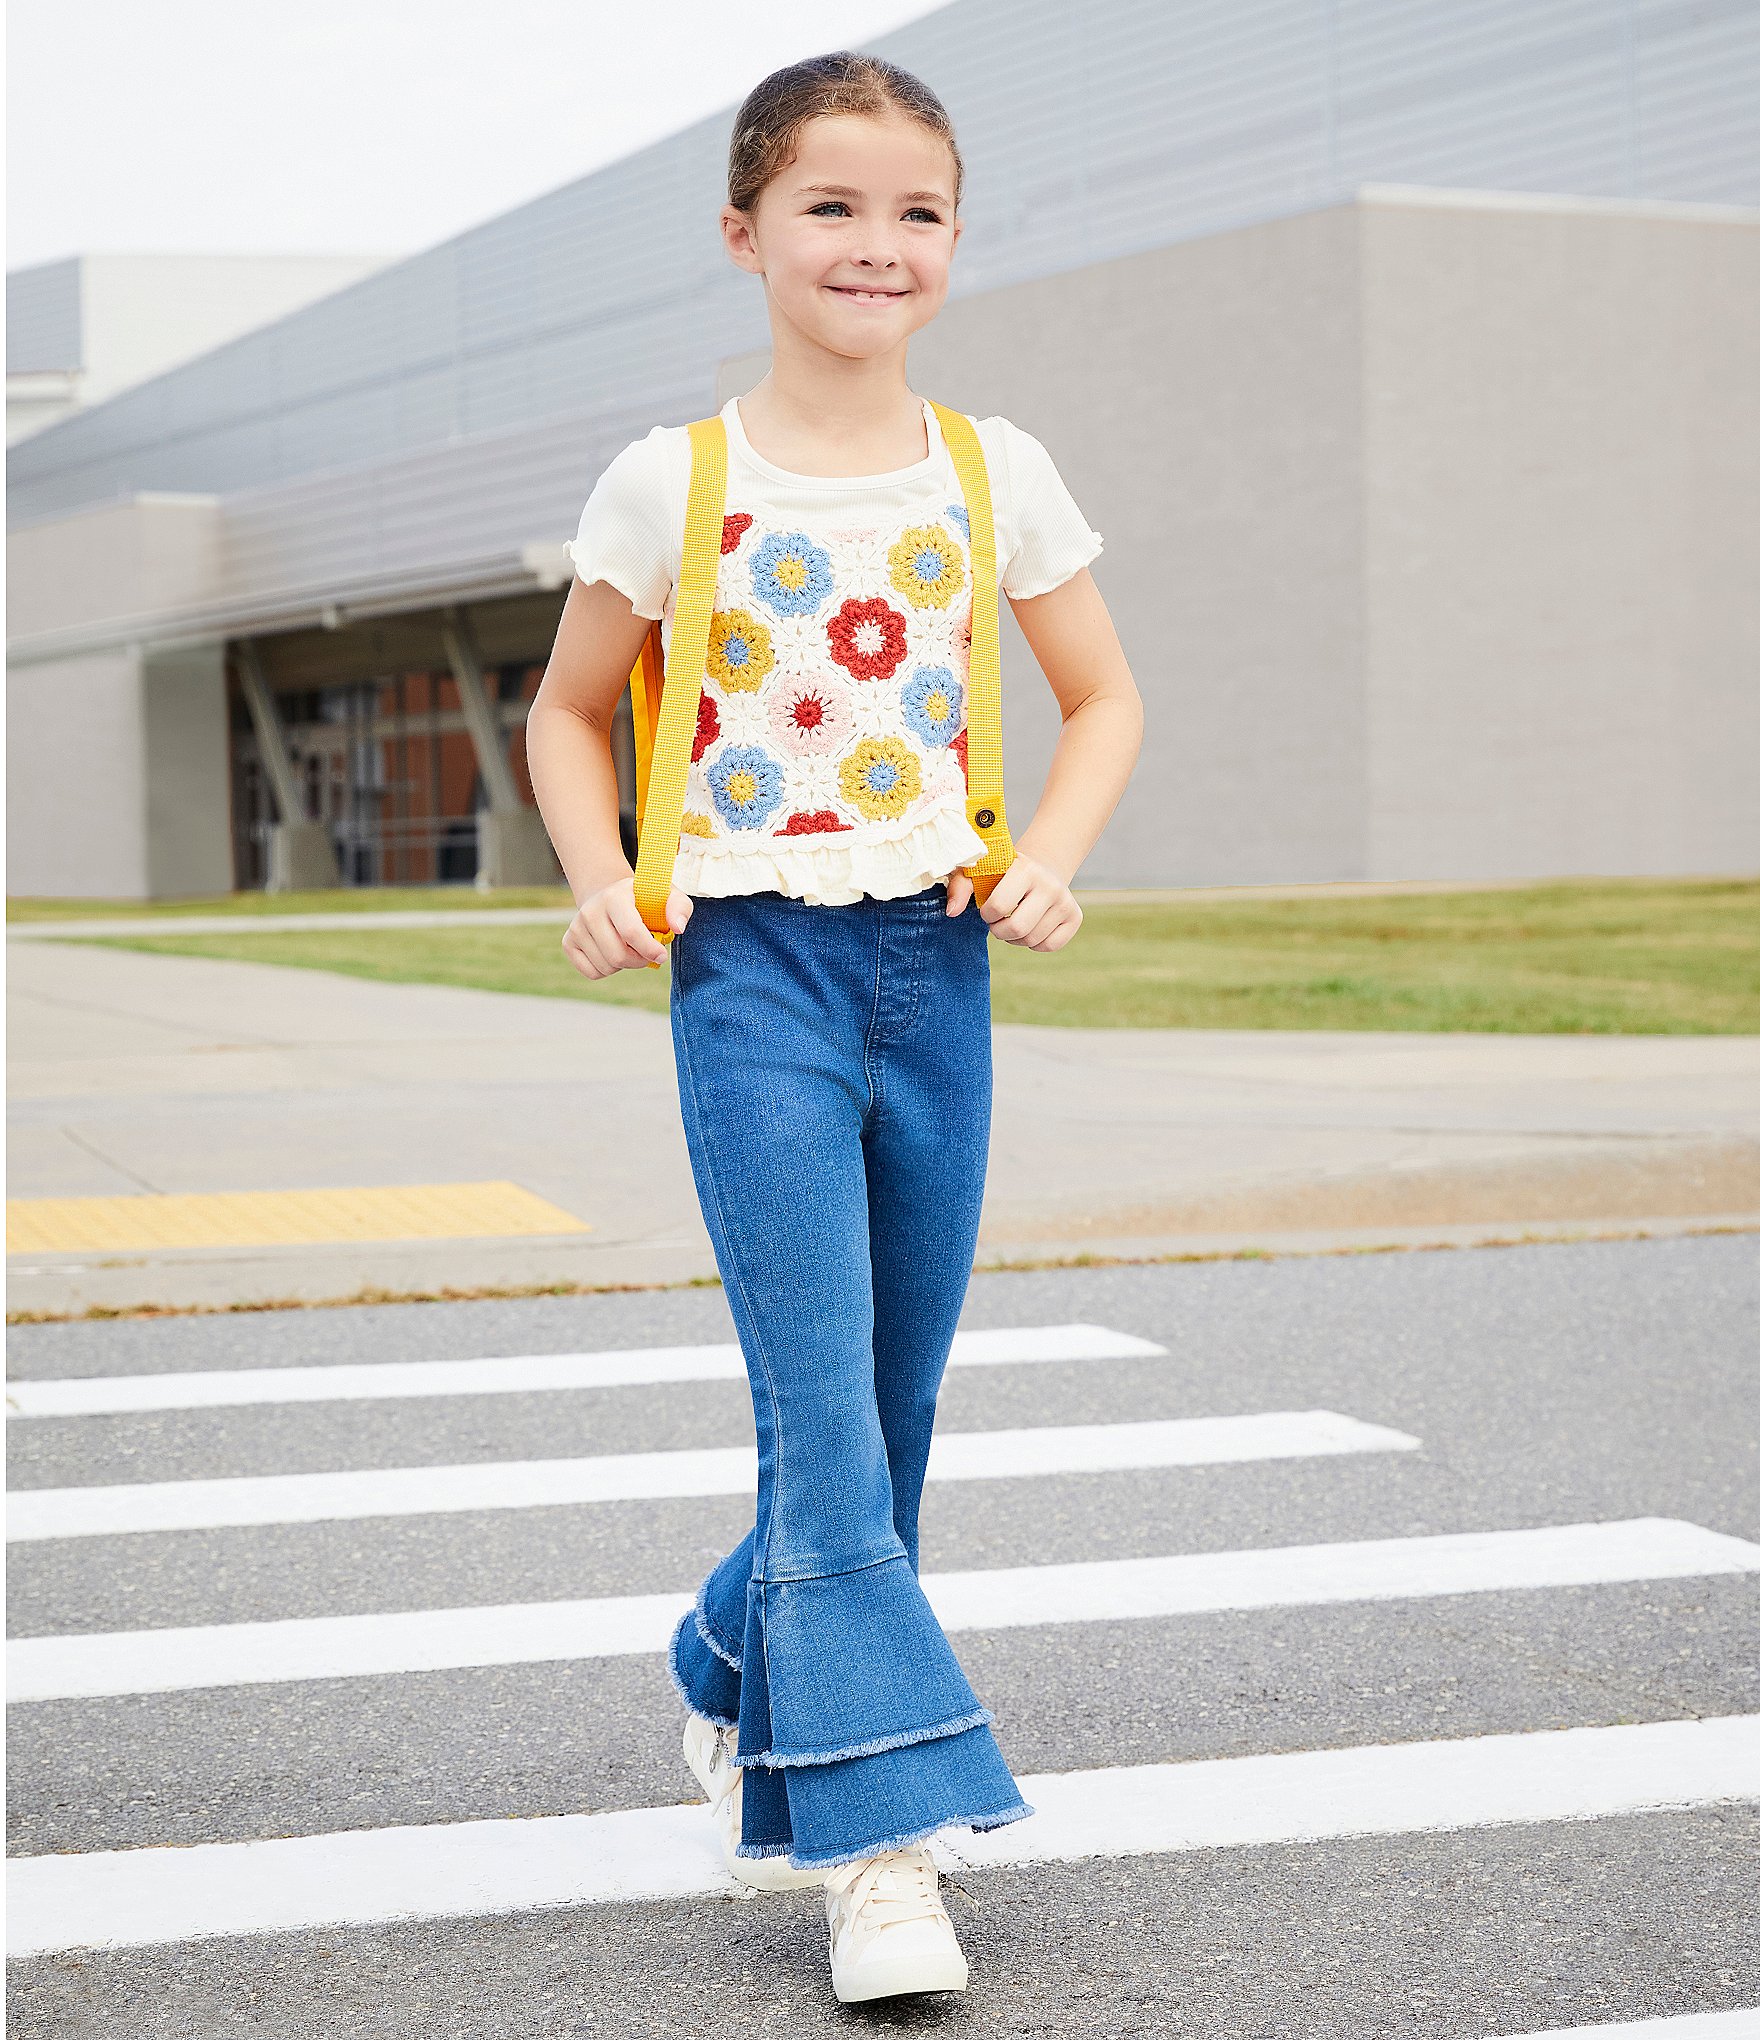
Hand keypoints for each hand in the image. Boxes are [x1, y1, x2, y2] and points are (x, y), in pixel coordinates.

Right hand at [562, 873, 691, 977]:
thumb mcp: (667, 895)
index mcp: (614, 897)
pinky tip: (613, 952)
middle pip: (618, 956)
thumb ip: (680, 907)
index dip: (649, 950)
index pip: (630, 932)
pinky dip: (608, 970)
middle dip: (640, 961)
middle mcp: (590, 911)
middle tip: (648, 952)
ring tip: (629, 947)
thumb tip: (677, 928)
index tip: (661, 954)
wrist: (612, 896)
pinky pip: (592, 972)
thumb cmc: (645, 900)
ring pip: (607, 966)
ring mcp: (576, 928)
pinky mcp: (568, 943)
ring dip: (625, 965)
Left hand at [946, 852, 1081, 950]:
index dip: (987, 914)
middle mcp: (1050, 885)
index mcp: (1026, 869)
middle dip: (1000, 931)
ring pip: (1032, 939)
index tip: (987, 908)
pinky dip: (1034, 944)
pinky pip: (1049, 946)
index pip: (999, 906)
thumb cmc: (1002, 873)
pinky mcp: (1075, 917)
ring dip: (1015, 938)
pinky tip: (1031, 927)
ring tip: (1013, 921)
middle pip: (1018, 928)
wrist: (1040, 867)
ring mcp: (1065, 902)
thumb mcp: (980, 871)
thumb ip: (960, 887)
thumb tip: (952, 912)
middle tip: (997, 922)